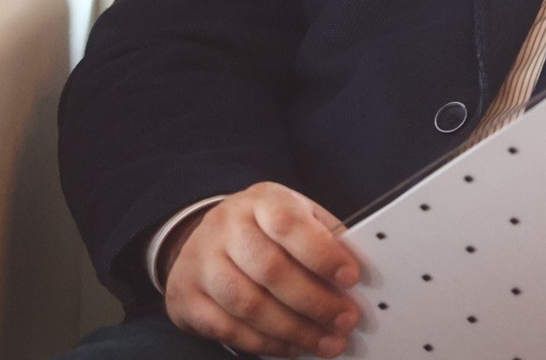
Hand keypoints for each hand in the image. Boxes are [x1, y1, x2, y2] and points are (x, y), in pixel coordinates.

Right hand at [162, 182, 359, 358]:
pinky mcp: (186, 298)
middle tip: (345, 320)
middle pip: (271, 270)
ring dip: (294, 330)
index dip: (322, 253)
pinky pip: (228, 328)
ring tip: (326, 342)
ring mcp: (201, 263)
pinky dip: (266, 344)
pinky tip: (293, 348)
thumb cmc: (264, 229)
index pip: (289, 224)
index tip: (350, 278)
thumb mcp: (297, 215)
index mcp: (261, 201)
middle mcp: (226, 227)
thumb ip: (325, 238)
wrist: (202, 238)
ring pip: (249, 304)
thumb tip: (359, 273)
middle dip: (315, 302)